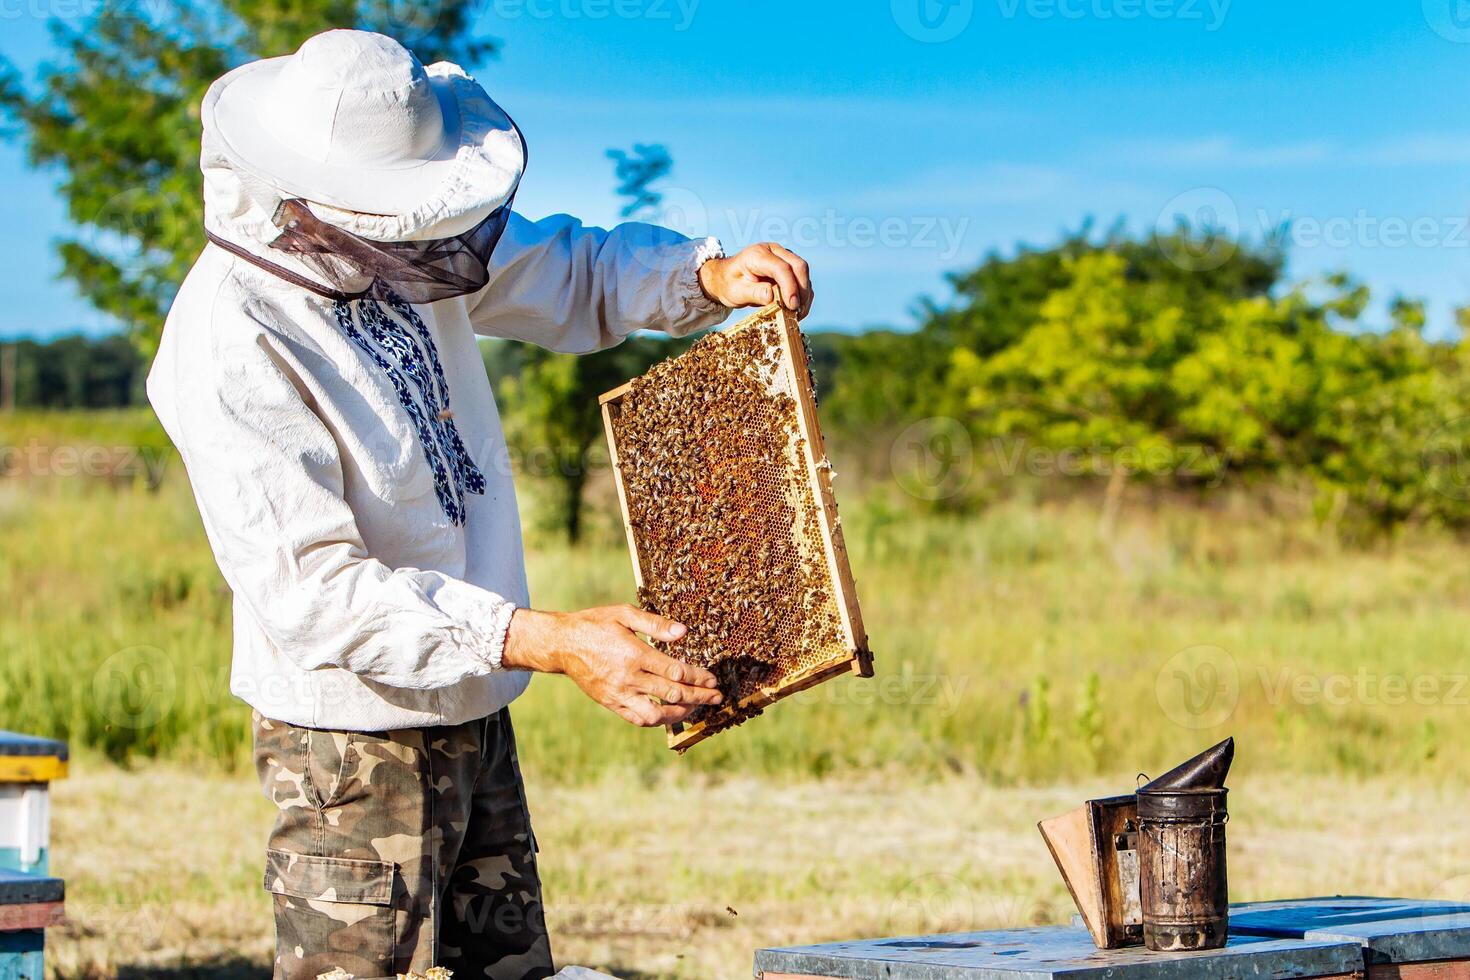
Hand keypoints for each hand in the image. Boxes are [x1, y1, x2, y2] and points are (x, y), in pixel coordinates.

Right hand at [502, 605, 722, 727]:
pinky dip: (657, 719)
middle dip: (699, 697)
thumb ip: (655, 623)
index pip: (675, 671)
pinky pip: (638, 718)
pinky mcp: (610, 703)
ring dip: (680, 713)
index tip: (712, 679)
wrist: (562, 644)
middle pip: (672, 694)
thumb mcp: (624, 614)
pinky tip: (670, 714)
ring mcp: (618, 694)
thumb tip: (684, 632)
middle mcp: (628, 678)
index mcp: (634, 654)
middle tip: (717, 697)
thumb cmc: (595, 624)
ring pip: (656, 713)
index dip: (698, 677)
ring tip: (695, 708)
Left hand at [698, 242, 813, 318]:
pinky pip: (801, 279)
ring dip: (804, 294)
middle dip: (802, 290)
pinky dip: (803, 294)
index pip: (781, 268)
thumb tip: (772, 297)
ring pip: (803, 273)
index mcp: (758, 254)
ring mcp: (783, 257)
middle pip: (798, 266)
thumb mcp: (736, 292)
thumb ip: (754, 293)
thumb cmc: (729, 283)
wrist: (725, 277)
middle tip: (797, 311)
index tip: (792, 306)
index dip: (790, 287)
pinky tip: (797, 309)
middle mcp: (773, 251)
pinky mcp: (788, 266)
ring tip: (797, 314)